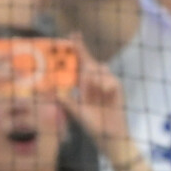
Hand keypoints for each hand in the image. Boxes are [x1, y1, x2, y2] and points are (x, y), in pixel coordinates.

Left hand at [58, 36, 132, 158]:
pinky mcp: (117, 87)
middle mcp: (95, 81)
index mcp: (84, 85)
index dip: (77, 49)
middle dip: (83, 53)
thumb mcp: (77, 113)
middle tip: (75, 41)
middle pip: (90, 62)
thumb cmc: (93, 125)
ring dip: (93, 76)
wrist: (110, 134)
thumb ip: (68, 102)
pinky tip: (104, 94)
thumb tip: (54, 92)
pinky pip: (110, 80)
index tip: (72, 36)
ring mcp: (106, 83)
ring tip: (88, 87)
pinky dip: (105, 86)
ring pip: (100, 69)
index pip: (80, 64)